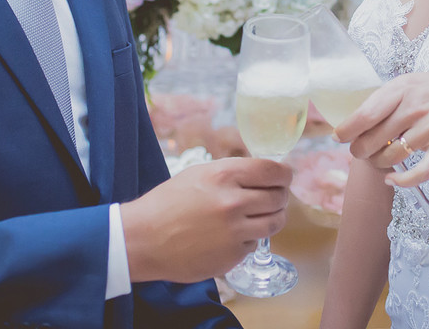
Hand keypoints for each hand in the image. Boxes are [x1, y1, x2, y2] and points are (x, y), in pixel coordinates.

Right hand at [120, 157, 291, 282]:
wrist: (144, 239)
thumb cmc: (168, 203)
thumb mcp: (199, 174)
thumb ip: (232, 173)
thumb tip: (263, 174)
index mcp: (224, 175)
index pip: (273, 171)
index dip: (284, 174)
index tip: (284, 177)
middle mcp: (234, 203)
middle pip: (279, 197)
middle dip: (280, 196)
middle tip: (273, 197)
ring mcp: (235, 232)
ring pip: (275, 223)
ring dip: (273, 218)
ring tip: (260, 216)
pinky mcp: (233, 256)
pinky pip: (254, 243)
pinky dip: (249, 239)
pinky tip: (232, 235)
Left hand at [334, 68, 428, 187]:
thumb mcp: (410, 84)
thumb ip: (385, 100)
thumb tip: (353, 121)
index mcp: (401, 89)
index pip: (364, 114)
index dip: (348, 130)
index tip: (340, 138)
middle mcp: (414, 107)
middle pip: (373, 140)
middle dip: (361, 151)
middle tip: (362, 152)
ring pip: (392, 156)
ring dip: (380, 163)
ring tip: (381, 160)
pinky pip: (421, 171)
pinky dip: (402, 180)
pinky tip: (392, 179)